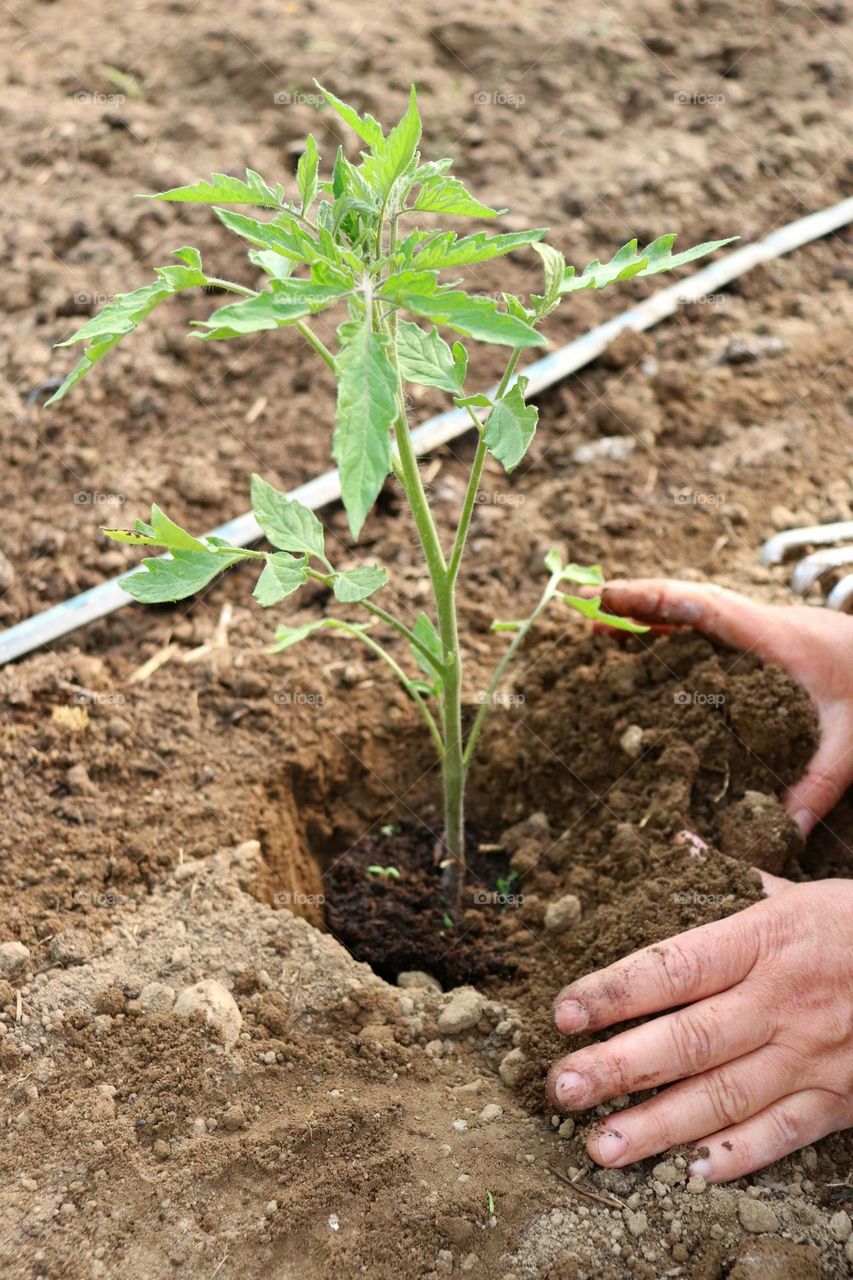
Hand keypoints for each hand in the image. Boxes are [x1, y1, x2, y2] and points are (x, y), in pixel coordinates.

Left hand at [547, 878, 852, 1180]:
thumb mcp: (797, 893)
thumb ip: (730, 880)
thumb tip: (676, 843)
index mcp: (764, 941)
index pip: (675, 966)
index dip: (616, 990)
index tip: (563, 1010)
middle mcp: (781, 1002)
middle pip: (689, 1039)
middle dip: (618, 1066)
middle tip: (558, 1086)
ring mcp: (811, 1057)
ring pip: (725, 1097)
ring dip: (657, 1126)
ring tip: (598, 1145)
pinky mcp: (839, 1101)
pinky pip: (783, 1135)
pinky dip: (737, 1157)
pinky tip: (687, 1173)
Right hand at [600, 578, 852, 832]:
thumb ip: (817, 784)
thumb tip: (780, 835)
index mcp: (771, 636)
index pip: (701, 605)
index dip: (649, 600)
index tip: (604, 596)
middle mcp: (759, 628)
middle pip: (685, 604)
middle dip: (632, 604)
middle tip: (584, 612)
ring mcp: (761, 635)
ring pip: (695, 617)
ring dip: (650, 619)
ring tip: (601, 633)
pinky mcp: (767, 648)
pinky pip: (711, 635)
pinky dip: (675, 636)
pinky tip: (652, 658)